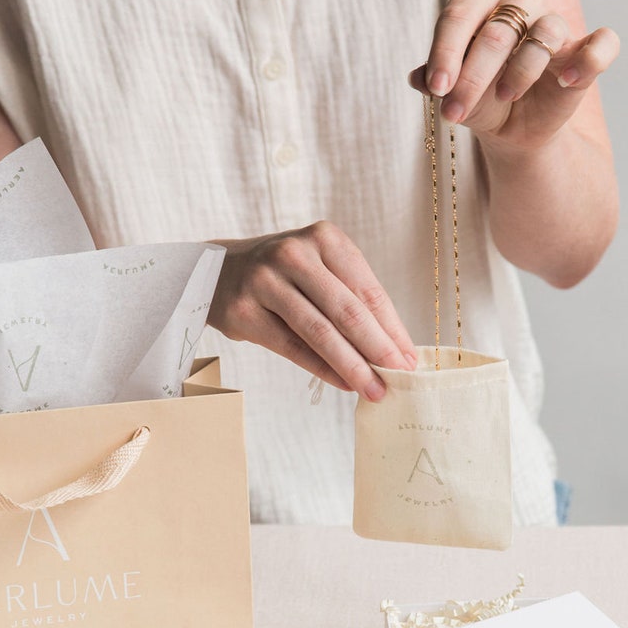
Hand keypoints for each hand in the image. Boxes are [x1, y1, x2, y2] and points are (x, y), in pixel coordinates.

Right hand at [208, 222, 416, 400]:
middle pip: (347, 311)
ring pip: (320, 332)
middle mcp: (294, 254)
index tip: (411, 358)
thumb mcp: (319, 268)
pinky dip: (323, 369)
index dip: (393, 328)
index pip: (368, 289)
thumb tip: (395, 348)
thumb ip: (352, 299)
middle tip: (400, 377)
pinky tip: (344, 383)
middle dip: (379, 349)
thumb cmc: (283, 274)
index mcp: (323, 238)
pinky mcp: (244, 311)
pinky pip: (293, 347)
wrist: (216, 271)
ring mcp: (265, 281)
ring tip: (375, 389)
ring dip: (353, 366)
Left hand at [409, 0, 618, 153]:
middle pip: (500, 26)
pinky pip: (601, 43)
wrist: (511, 130)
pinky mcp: (584, 52)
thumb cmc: (479, 99)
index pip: (465, 8)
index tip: (436, 88)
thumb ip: (435, 80)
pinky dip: (588, 59)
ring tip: (504, 98)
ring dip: (521, 70)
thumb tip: (416, 77)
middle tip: (454, 113)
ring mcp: (556, 26)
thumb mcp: (453, 94)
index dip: (447, 48)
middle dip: (472, 75)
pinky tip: (566, 81)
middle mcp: (522, 4)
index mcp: (485, 2)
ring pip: (546, 31)